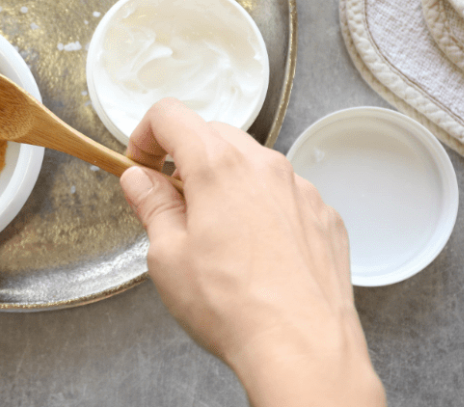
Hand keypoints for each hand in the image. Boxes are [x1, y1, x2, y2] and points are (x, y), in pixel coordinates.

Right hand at [120, 99, 384, 406]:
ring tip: (215, 234)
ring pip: (252, 164)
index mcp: (218, 165)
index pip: (170, 115)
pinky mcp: (324, 217)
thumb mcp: (167, 256)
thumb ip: (151, 206)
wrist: (303, 348)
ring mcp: (301, 190)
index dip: (145, 135)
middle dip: (185, 159)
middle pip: (213, 134)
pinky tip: (256, 253)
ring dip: (226, 183)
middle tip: (171, 202)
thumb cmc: (232, 305)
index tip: (141, 165)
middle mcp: (264, 165)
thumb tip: (139, 179)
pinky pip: (285, 195)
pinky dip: (263, 208)